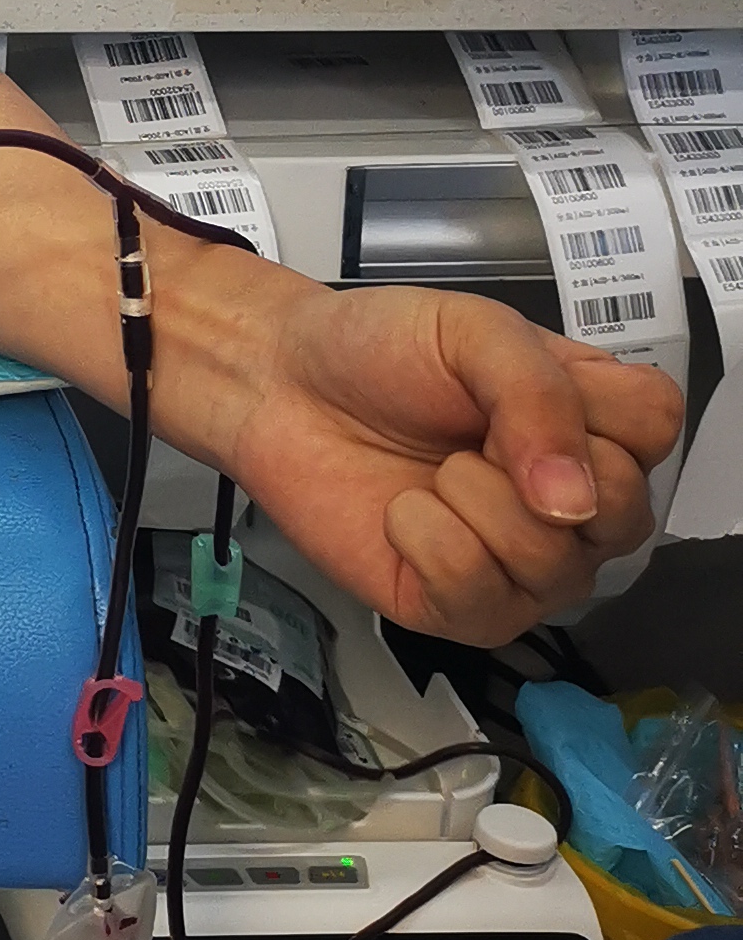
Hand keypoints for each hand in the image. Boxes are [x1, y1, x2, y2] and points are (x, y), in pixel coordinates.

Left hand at [168, 270, 681, 641]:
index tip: (520, 390)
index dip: (592, 411)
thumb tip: (575, 500)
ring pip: (554, 567)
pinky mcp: (462, 608)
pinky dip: (428, 542)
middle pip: (626, 514)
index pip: (658, 431)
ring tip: (433, 469)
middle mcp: (573, 502)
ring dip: (473, 501)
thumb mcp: (471, 331)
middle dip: (528, 464)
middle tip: (468, 433)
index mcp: (589, 422)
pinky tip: (403, 514)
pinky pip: (480, 599)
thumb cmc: (379, 351)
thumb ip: (539, 394)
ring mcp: (524, 564)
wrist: (281, 384)